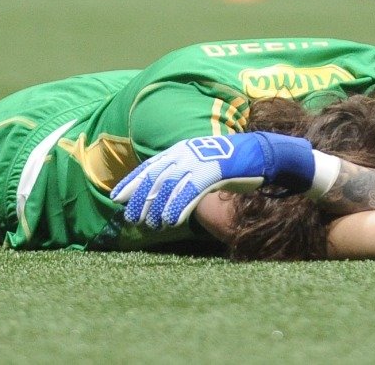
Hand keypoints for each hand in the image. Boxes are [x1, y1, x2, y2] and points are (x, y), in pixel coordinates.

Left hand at [111, 133, 315, 228]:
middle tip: (130, 218)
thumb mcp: (201, 165)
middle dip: (140, 198)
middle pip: (155, 177)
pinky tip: (170, 222)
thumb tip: (161, 193)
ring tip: (150, 224)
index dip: (130, 182)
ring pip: (170, 186)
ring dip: (157, 207)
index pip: (149, 167)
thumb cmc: (229, 164)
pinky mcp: (214, 172)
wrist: (259, 153)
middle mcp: (186, 154)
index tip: (116, 198)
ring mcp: (199, 162)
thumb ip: (182, 174)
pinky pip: (191, 191)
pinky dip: (178, 206)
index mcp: (180, 150)